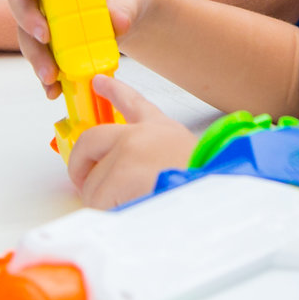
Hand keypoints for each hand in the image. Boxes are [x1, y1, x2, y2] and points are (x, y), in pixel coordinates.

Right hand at [8, 0, 154, 93]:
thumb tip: (119, 23)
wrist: (129, 17)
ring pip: (27, 34)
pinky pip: (40, 58)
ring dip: (35, 56)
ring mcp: (43, 18)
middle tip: (44, 38)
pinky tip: (54, 90)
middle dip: (28, 20)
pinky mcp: (48, 44)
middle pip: (21, 0)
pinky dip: (45, 76)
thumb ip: (124, 4)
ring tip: (50, 76)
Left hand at [63, 74, 198, 207]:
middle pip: (92, 139)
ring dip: (103, 203)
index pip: (134, 104)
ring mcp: (130, 150)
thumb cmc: (204, 186)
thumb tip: (124, 182)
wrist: (219, 198)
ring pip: (92, 180)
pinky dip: (105, 216)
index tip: (99, 82)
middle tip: (80, 181)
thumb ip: (154, 163)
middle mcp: (144, 133)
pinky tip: (127, 217)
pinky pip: (96, 201)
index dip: (114, 91)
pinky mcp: (122, 173)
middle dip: (79, 163)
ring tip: (131, 213)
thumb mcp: (185, 164)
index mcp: (164, 130)